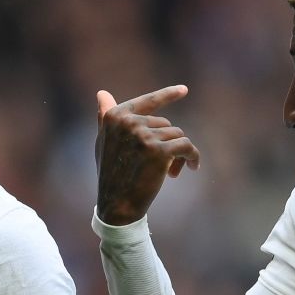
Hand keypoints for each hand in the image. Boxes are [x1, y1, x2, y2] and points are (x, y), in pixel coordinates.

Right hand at [94, 85, 202, 225]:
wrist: (117, 205)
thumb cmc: (111, 174)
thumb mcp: (104, 143)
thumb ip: (106, 117)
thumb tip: (102, 92)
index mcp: (116, 117)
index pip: (148, 102)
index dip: (167, 94)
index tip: (184, 90)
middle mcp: (128, 122)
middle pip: (165, 124)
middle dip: (168, 144)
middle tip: (164, 167)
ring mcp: (144, 136)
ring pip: (177, 136)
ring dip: (178, 154)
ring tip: (172, 173)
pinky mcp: (159, 151)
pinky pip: (186, 146)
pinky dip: (193, 157)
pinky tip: (193, 168)